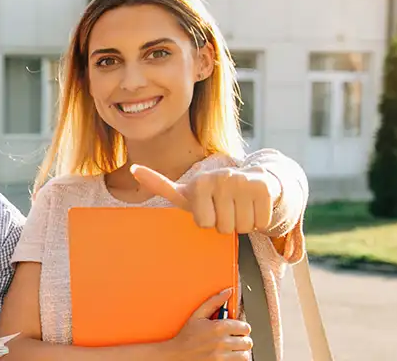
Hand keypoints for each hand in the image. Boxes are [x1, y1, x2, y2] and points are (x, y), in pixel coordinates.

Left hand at [131, 165, 279, 234]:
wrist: (251, 180)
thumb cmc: (212, 194)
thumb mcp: (186, 192)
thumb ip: (160, 185)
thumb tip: (133, 169)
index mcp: (200, 182)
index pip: (204, 224)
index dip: (208, 222)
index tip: (209, 209)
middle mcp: (221, 178)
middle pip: (224, 227)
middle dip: (227, 224)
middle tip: (227, 209)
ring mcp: (243, 181)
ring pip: (243, 226)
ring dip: (243, 223)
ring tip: (240, 207)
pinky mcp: (263, 188)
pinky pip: (261, 222)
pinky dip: (260, 221)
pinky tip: (254, 206)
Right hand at [164, 288, 252, 359]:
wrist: (177, 355)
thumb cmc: (186, 336)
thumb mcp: (197, 315)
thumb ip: (214, 302)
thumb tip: (228, 291)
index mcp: (218, 327)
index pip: (245, 327)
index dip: (242, 328)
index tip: (236, 330)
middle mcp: (221, 342)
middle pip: (247, 342)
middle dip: (242, 340)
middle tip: (235, 340)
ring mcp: (221, 356)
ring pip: (245, 355)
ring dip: (241, 352)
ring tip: (234, 349)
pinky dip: (237, 360)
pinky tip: (230, 356)